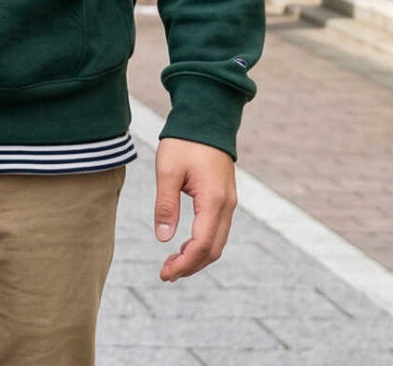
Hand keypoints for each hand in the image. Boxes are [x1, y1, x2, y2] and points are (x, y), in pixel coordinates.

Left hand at [153, 138, 237, 281]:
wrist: (206, 119)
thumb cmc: (184, 142)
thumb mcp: (167, 171)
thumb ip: (166, 206)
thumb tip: (164, 239)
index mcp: (213, 200)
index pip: (202, 245)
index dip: (184, 264)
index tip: (165, 273)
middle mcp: (226, 205)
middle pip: (213, 249)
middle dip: (190, 266)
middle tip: (165, 273)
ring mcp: (229, 203)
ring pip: (217, 242)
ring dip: (196, 257)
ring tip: (171, 264)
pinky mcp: (225, 199)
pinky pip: (217, 230)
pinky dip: (202, 244)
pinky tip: (183, 246)